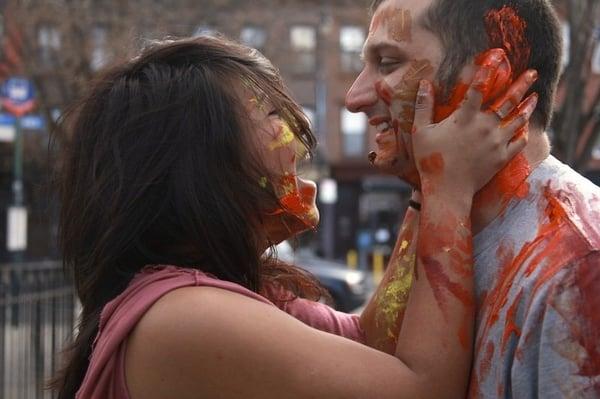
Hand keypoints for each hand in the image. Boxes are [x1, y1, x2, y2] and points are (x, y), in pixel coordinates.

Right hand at [411, 65, 537, 198]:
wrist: (448, 190)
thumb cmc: (430, 161)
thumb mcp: (421, 132)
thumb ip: (423, 106)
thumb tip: (424, 84)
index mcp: (465, 118)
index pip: (478, 88)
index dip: (487, 71)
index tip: (496, 57)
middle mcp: (484, 127)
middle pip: (508, 101)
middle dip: (521, 85)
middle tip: (533, 73)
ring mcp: (496, 142)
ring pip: (518, 120)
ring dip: (528, 107)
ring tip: (535, 97)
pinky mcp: (502, 157)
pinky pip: (518, 142)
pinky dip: (523, 133)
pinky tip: (526, 127)